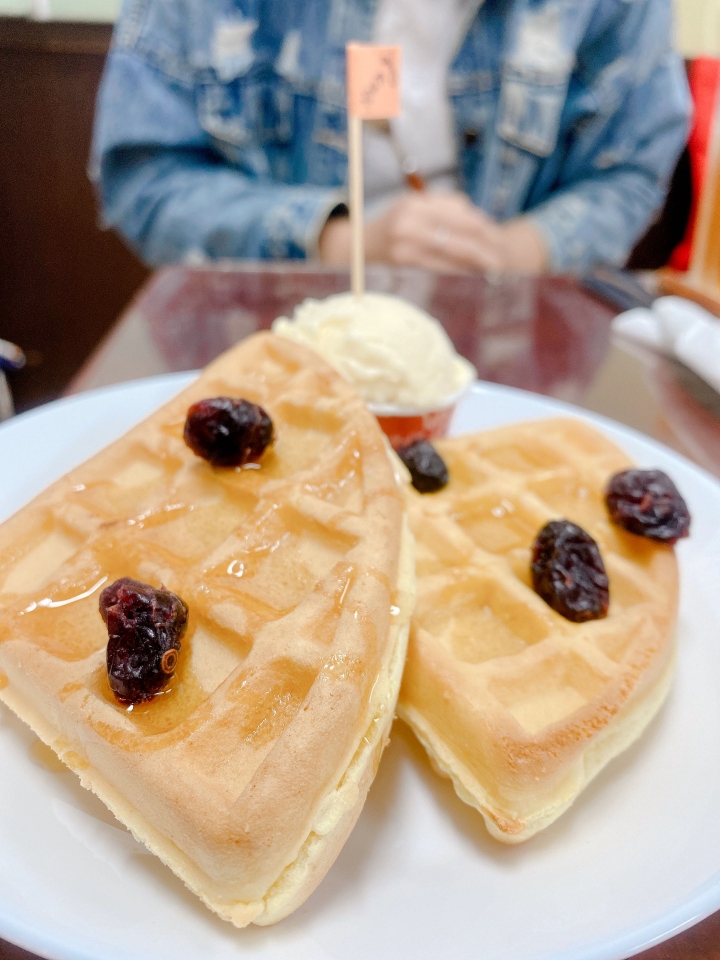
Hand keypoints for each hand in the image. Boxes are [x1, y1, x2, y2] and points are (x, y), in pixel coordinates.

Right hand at [318, 191, 548, 274]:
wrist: (356, 247)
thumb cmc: (393, 229)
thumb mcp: (415, 209)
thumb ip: (444, 211)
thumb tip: (482, 226)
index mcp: (416, 202)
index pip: (460, 212)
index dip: (483, 226)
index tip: (498, 238)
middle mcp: (410, 219)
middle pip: (459, 230)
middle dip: (485, 246)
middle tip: (501, 260)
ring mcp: (405, 241)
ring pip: (452, 250)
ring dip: (475, 262)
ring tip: (491, 270)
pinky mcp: (402, 262)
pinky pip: (439, 267)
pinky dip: (457, 271)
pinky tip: (469, 276)